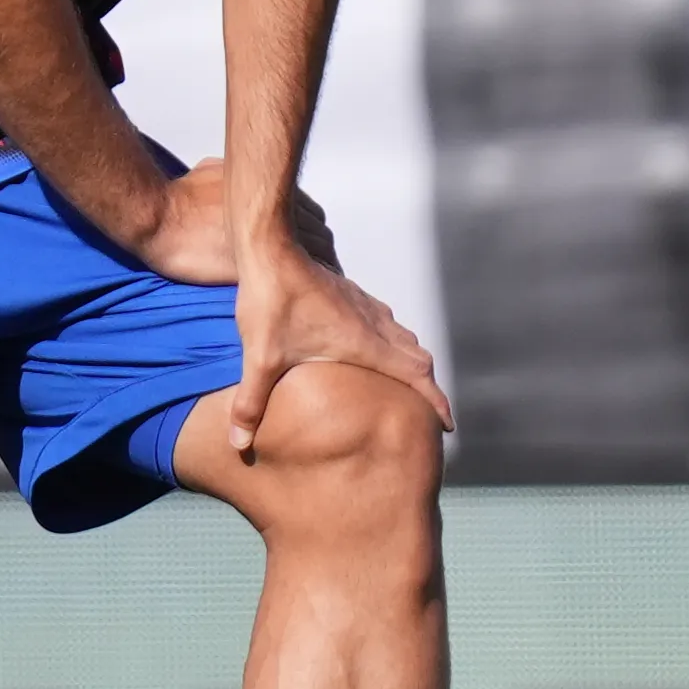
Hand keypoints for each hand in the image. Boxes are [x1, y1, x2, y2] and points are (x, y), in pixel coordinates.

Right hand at [134, 159, 340, 283]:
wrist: (160, 218)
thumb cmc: (180, 196)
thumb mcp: (212, 170)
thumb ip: (234, 176)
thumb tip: (232, 174)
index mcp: (273, 192)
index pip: (313, 215)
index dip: (311, 233)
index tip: (306, 249)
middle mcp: (281, 213)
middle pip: (321, 239)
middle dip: (319, 256)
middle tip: (314, 275)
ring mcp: (274, 240)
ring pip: (315, 260)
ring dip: (315, 274)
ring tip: (308, 291)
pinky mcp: (262, 266)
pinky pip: (296, 280)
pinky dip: (300, 289)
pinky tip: (293, 298)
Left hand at [229, 240, 449, 458]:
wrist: (271, 245)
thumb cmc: (270, 298)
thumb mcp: (259, 358)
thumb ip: (252, 403)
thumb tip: (239, 443)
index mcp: (364, 343)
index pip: (416, 376)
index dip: (436, 402)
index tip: (449, 425)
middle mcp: (372, 324)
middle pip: (418, 358)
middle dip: (428, 387)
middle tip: (429, 412)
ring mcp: (363, 306)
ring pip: (403, 337)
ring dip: (411, 362)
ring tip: (405, 385)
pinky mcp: (350, 293)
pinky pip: (385, 323)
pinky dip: (392, 342)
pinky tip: (370, 349)